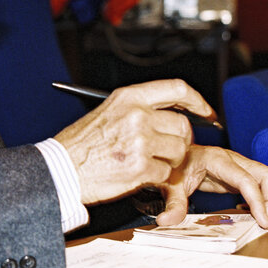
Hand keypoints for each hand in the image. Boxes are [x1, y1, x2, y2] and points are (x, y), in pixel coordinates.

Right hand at [54, 79, 212, 204]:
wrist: (61, 169)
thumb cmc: (80, 144)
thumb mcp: (108, 111)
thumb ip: (138, 108)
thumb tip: (170, 115)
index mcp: (128, 97)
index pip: (177, 89)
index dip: (197, 101)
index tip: (205, 113)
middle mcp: (137, 115)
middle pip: (183, 126)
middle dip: (180, 141)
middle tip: (167, 149)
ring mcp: (140, 141)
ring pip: (179, 152)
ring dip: (169, 161)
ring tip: (146, 162)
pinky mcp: (141, 167)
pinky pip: (167, 173)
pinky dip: (157, 178)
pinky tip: (137, 174)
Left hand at [155, 145, 267, 228]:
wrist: (172, 154)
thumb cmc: (173, 165)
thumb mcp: (170, 185)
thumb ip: (172, 204)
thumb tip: (167, 221)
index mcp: (216, 159)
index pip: (245, 179)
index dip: (258, 200)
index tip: (264, 220)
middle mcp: (231, 159)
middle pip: (266, 175)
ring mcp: (237, 165)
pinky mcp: (238, 173)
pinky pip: (261, 184)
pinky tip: (263, 215)